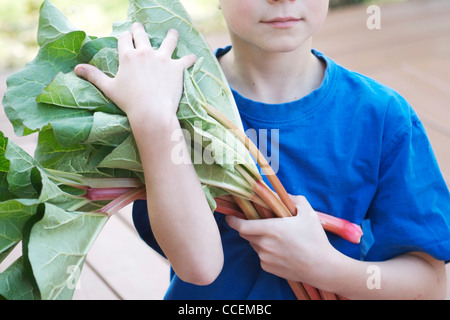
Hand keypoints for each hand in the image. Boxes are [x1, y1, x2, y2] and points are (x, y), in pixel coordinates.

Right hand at [75, 22, 195, 124]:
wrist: (151, 112)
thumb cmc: (129, 102)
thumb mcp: (109, 88)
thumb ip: (94, 76)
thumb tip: (76, 68)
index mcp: (128, 56)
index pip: (124, 39)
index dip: (124, 36)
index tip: (125, 36)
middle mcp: (145, 52)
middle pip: (142, 34)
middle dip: (139, 30)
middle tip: (139, 28)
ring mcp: (163, 59)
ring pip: (169, 40)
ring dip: (171, 36)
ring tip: (173, 33)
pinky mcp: (177, 68)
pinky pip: (186, 59)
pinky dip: (190, 59)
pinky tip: (193, 57)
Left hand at [226, 195, 339, 284]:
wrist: (322, 267)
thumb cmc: (315, 239)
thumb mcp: (308, 213)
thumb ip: (293, 199)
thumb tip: (280, 194)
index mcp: (272, 229)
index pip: (242, 226)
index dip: (233, 221)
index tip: (229, 216)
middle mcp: (265, 244)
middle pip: (246, 234)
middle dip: (248, 227)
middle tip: (259, 222)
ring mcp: (265, 258)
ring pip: (254, 244)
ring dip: (259, 239)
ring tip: (277, 237)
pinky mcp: (268, 268)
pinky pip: (261, 256)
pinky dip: (266, 251)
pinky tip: (281, 250)